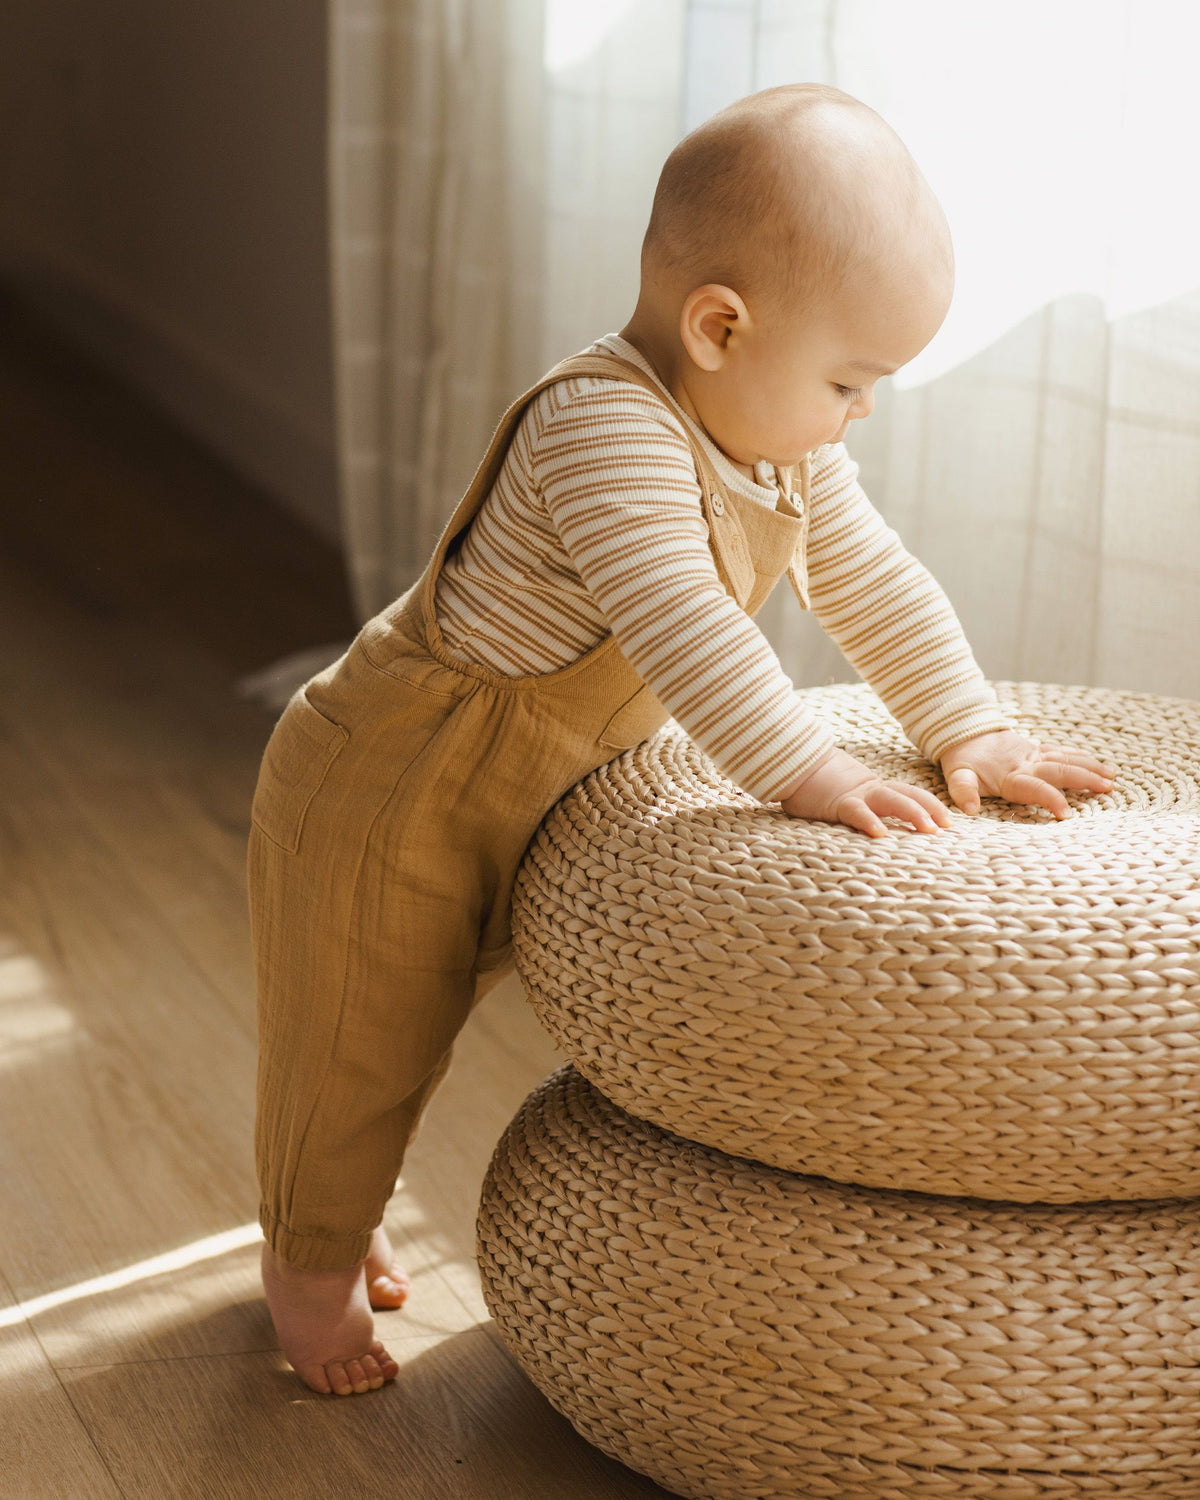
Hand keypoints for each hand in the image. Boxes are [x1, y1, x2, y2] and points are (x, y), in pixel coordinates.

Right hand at [779, 746, 952, 838]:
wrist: (793, 765)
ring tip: (929, 830)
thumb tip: (879, 830)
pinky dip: (869, 822)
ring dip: (913, 814)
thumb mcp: (847, 797)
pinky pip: (856, 813)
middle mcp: (871, 791)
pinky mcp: (836, 803)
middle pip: (909, 796)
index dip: (932, 806)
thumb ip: (863, 808)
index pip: (911, 795)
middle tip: (949, 828)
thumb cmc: (817, 786)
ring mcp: (856, 796)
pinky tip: (881, 834)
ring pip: (891, 801)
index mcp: (876, 790)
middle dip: (932, 810)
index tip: (950, 822)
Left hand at [938, 729, 1114, 818]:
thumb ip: (963, 791)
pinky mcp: (1036, 749)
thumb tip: (969, 809)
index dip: (1050, 800)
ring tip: (1110, 778)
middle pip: (1060, 771)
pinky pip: (1062, 752)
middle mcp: (1027, 764)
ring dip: (1089, 768)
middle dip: (1084, 779)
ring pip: (1065, 759)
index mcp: (1011, 777)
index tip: (1067, 814)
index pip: (1035, 788)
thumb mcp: (956, 776)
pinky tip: (1097, 764)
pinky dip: (1080, 757)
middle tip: (1107, 789)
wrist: (963, 732)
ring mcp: (1034, 755)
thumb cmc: (962, 760)